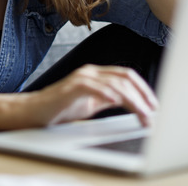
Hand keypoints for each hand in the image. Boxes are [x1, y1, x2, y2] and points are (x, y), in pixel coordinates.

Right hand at [23, 64, 158, 126]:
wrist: (34, 111)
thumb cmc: (60, 108)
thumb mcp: (91, 104)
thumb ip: (108, 100)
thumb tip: (132, 105)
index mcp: (96, 75)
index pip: (126, 76)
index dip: (143, 89)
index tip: (153, 105)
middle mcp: (90, 72)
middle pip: (124, 78)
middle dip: (142, 96)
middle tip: (152, 113)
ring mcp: (80, 78)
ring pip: (113, 84)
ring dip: (132, 100)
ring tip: (142, 114)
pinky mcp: (70, 88)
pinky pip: (91, 87)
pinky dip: (105, 93)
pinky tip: (116, 101)